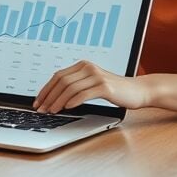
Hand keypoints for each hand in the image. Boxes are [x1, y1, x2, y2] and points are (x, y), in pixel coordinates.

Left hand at [33, 60, 147, 112]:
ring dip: (57, 101)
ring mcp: (96, 76)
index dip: (46, 89)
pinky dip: (73, 101)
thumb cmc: (115, 90)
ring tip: (51, 111)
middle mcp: (88, 68)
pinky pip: (83, 93)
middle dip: (48, 96)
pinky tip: (67, 108)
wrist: (138, 91)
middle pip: (61, 81)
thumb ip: (77, 86)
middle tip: (41, 108)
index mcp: (83, 65)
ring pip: (70, 88)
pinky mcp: (105, 86)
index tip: (38, 101)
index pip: (58, 76)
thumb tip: (54, 98)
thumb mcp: (92, 85)